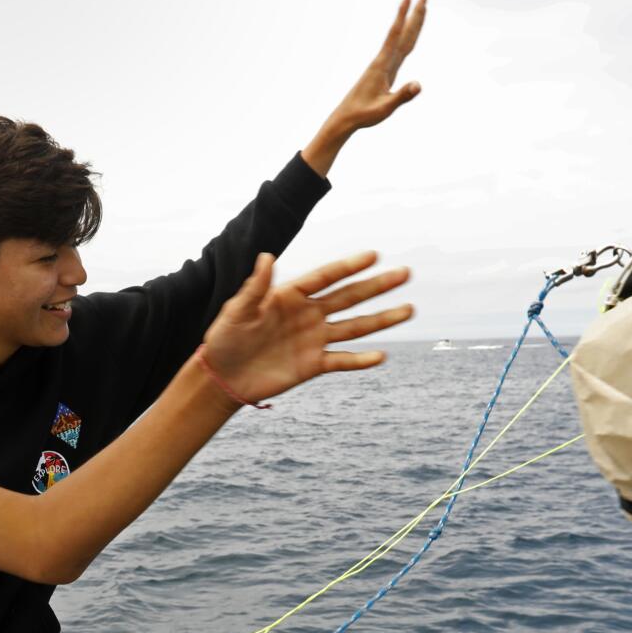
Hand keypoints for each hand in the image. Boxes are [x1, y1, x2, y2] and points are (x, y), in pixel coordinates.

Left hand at [198, 252, 412, 405]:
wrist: (223, 376)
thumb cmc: (225, 338)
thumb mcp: (237, 310)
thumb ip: (255, 287)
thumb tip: (267, 256)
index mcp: (290, 295)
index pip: (326, 277)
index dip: (349, 266)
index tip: (374, 256)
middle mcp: (309, 314)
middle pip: (350, 297)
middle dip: (377, 286)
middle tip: (405, 274)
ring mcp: (314, 340)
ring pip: (355, 327)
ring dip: (382, 319)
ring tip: (408, 310)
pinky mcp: (314, 365)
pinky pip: (342, 360)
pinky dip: (361, 360)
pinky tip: (381, 355)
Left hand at [303, 0, 427, 173]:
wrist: (346, 118)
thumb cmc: (364, 114)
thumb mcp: (385, 108)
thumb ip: (402, 95)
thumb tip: (418, 85)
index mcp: (383, 65)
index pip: (396, 35)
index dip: (404, 15)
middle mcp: (384, 60)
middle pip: (403, 32)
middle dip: (414, 13)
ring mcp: (385, 65)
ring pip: (402, 39)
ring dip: (412, 23)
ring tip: (420, 8)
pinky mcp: (385, 71)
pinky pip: (400, 50)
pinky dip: (407, 39)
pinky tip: (409, 35)